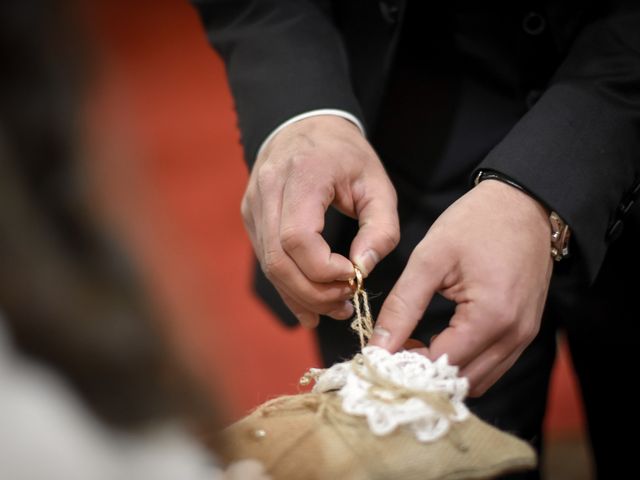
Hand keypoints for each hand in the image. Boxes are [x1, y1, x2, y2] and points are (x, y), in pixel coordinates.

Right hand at [242, 116, 399, 327]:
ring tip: (334, 308)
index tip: (354, 275)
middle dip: (313, 292)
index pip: (298, 237)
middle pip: (278, 259)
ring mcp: (254, 204)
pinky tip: (311, 304)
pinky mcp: (250, 216)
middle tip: (345, 304)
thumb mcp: (378, 183)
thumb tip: (363, 269)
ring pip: (269, 265)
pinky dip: (289, 287)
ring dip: (301, 295)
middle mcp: (269, 189)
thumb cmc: (345, 154)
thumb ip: (381, 228)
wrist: (305, 124)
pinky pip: (267, 260)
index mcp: (303, 174)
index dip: (324, 269)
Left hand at [369, 180, 552, 395]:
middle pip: (461, 381)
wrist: (523, 203)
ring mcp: (524, 335)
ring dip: (443, 372)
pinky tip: (438, 341)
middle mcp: (514, 335)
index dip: (406, 366)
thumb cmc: (476, 222)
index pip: (441, 364)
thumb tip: (378, 346)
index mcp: (491, 317)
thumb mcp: (430, 259)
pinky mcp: (525, 330)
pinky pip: (492, 364)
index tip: (379, 354)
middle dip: (423, 375)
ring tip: (413, 346)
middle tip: (392, 352)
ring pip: (478, 379)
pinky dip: (463, 362)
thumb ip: (403, 306)